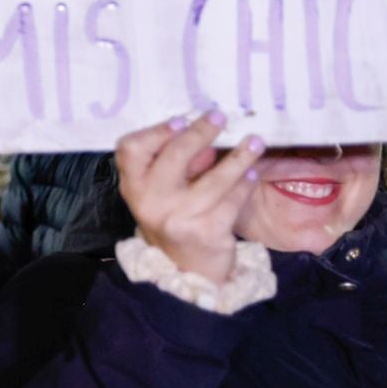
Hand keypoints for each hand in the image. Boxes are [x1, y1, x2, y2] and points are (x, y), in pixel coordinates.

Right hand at [116, 112, 263, 284]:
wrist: (187, 270)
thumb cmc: (174, 218)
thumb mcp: (160, 193)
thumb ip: (174, 164)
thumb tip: (204, 131)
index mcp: (134, 187)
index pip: (131, 150)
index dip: (155, 132)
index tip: (181, 120)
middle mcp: (151, 202)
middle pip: (174, 157)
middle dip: (200, 133)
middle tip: (219, 117)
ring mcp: (179, 219)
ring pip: (214, 179)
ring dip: (238, 158)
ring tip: (254, 142)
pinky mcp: (207, 233)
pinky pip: (232, 200)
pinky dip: (245, 184)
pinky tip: (252, 173)